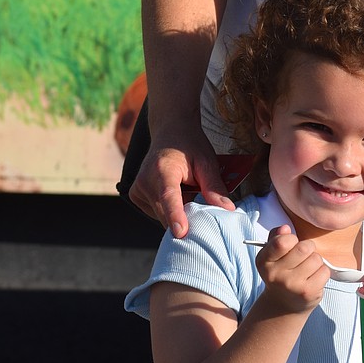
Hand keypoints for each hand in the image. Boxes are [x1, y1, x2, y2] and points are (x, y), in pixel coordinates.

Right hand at [128, 121, 233, 235]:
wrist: (170, 130)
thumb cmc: (190, 145)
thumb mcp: (207, 162)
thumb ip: (215, 187)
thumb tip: (228, 209)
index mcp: (163, 169)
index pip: (169, 196)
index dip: (175, 215)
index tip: (181, 232)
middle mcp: (144, 180)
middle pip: (165, 213)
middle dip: (185, 218)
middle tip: (203, 209)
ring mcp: (137, 189)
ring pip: (161, 216)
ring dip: (177, 213)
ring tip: (187, 192)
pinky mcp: (135, 195)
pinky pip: (155, 212)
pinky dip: (169, 209)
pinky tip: (177, 193)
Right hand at [255, 226, 329, 315]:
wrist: (283, 305)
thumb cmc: (281, 273)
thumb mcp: (272, 256)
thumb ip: (276, 238)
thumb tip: (285, 228)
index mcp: (265, 261)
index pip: (282, 242)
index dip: (292, 239)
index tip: (291, 245)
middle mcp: (276, 275)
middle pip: (304, 248)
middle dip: (308, 248)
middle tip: (303, 257)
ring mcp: (292, 286)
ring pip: (316, 259)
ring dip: (315, 261)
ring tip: (307, 269)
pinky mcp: (308, 293)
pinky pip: (324, 271)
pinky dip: (322, 273)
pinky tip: (312, 279)